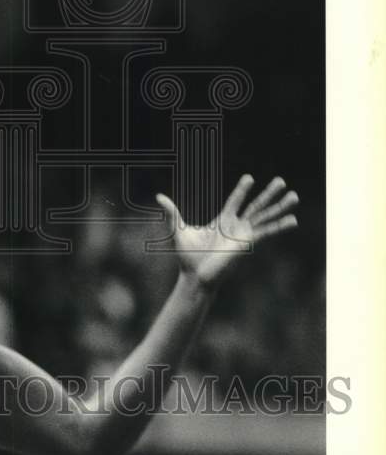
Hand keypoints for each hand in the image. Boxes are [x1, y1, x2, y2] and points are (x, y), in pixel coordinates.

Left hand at [156, 175, 298, 289]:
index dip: (242, 190)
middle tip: (282, 181)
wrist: (195, 276)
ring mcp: (244, 235)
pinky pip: (267, 232)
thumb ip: (172, 212)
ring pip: (265, 216)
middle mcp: (236, 227)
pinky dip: (279, 226)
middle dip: (269, 194)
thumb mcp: (179, 229)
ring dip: (280, 207)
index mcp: (223, 222)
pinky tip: (293, 221)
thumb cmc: (187, 256)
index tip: (250, 178)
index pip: (236, 201)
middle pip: (256, 206)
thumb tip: (159, 197)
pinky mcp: (248, 243)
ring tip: (295, 196)